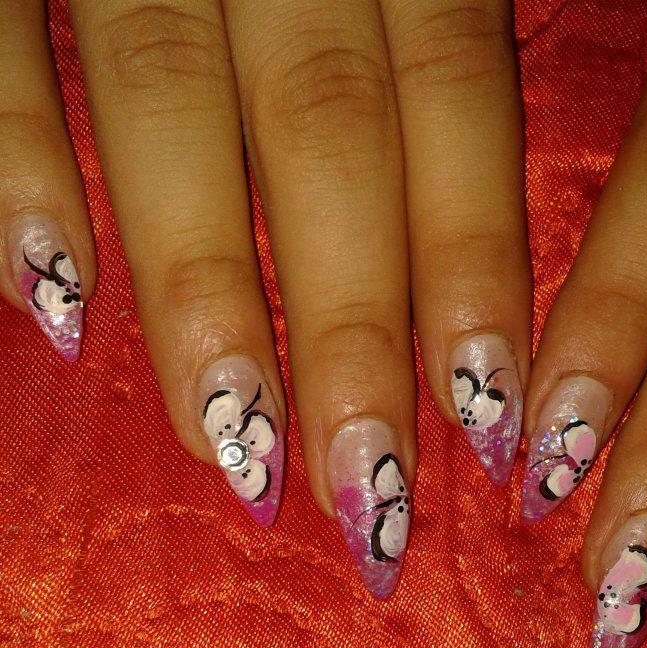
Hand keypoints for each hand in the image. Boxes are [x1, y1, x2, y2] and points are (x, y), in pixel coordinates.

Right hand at [0, 0, 529, 598]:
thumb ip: (447, 35)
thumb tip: (478, 247)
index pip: (454, 94)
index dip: (474, 258)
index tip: (488, 417)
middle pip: (325, 132)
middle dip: (350, 322)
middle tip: (369, 492)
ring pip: (167, 109)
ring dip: (199, 290)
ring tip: (233, 443)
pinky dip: (13, 168)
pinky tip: (54, 306)